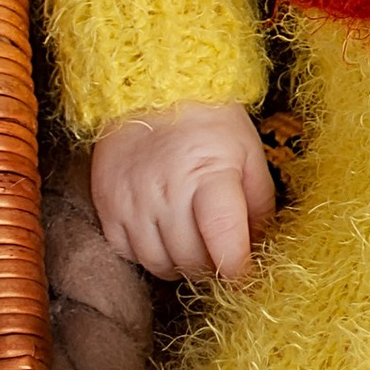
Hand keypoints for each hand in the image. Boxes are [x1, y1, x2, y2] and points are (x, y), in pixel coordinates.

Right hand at [89, 103, 275, 282]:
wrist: (150, 87)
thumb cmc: (209, 120)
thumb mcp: (249, 154)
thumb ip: (260, 205)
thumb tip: (262, 248)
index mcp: (209, 176)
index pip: (224, 243)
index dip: (238, 272)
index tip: (248, 282)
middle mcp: (166, 193)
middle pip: (193, 261)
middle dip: (214, 267)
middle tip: (224, 255)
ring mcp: (132, 203)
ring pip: (160, 265)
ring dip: (183, 265)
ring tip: (196, 243)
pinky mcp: (107, 208)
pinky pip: (130, 254)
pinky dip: (151, 254)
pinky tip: (165, 234)